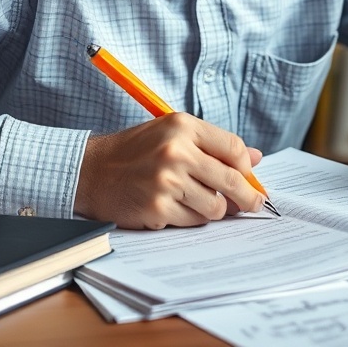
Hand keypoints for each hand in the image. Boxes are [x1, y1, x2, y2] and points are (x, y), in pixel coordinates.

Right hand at [74, 112, 265, 228]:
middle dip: (248, 196)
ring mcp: (167, 182)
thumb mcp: (171, 133)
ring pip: (216, 207)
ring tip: (196, 200)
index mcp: (182, 126)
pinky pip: (194, 221)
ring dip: (213, 208)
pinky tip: (175, 207)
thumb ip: (213, 144)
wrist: (92, 171)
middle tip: (255, 203)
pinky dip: (191, 217)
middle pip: (231, 180)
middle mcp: (176, 151)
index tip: (250, 178)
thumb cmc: (135, 151)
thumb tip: (255, 158)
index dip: (246, 167)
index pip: (233, 148)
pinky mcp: (158, 208)